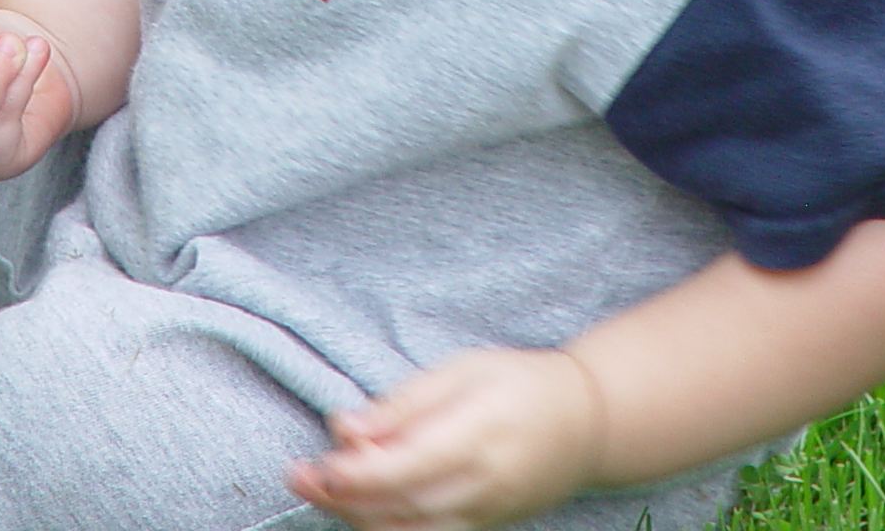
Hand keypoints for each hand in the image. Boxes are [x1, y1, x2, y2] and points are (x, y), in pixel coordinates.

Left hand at [284, 349, 603, 530]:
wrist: (587, 424)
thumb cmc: (518, 383)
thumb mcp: (464, 369)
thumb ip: (405, 403)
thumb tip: (346, 427)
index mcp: (479, 434)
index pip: (409, 467)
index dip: (359, 474)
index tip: (319, 466)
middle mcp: (482, 485)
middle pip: (401, 508)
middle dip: (343, 499)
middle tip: (298, 477)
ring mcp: (485, 515)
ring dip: (357, 518)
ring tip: (318, 488)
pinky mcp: (483, 529)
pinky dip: (385, 526)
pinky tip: (357, 504)